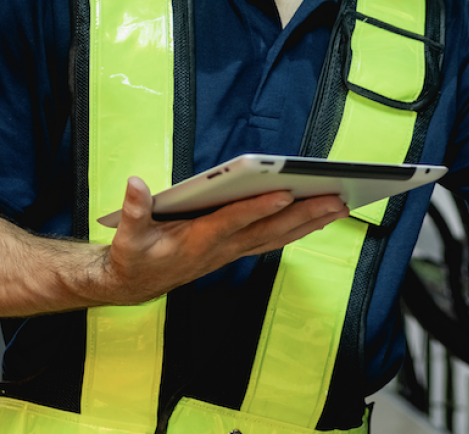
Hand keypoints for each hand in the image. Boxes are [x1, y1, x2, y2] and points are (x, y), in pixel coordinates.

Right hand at [103, 176, 348, 304]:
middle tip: (337, 199)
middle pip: (268, 229)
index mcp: (197, 241)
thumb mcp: (127, 236)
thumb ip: (132, 211)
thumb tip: (134, 184)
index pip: (232, 222)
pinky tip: (320, 218)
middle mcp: (222, 248)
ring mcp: (233, 251)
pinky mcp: (237, 250)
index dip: (258, 208)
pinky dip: (299, 229)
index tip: (284, 193)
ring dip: (311, 222)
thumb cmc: (135, 256)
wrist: (135, 285)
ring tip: (341, 205)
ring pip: (278, 236)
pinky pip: (274, 239)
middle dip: (304, 214)